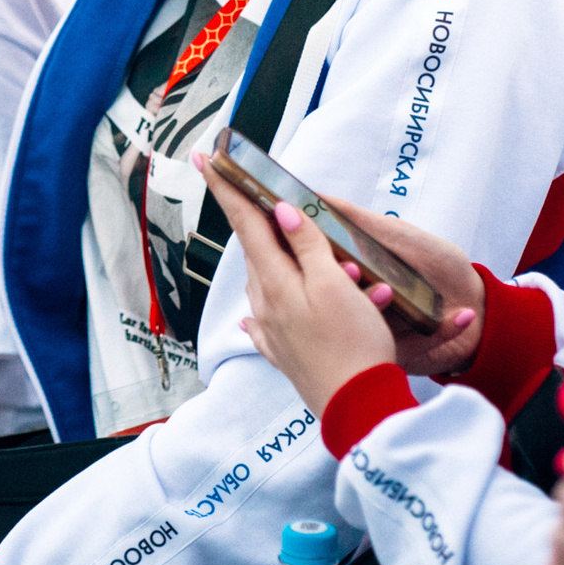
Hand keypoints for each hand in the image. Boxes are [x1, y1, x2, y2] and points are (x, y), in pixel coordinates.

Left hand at [205, 155, 473, 413]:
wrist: (358, 406)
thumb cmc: (354, 344)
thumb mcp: (336, 285)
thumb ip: (308, 246)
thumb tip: (283, 212)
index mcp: (276, 282)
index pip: (247, 224)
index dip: (228, 188)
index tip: (206, 158)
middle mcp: (265, 306)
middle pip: (257, 251)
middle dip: (260, 222)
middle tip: (256, 193)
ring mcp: (272, 332)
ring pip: (268, 282)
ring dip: (284, 262)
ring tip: (304, 250)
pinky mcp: (285, 354)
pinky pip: (272, 319)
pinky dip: (274, 303)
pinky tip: (258, 312)